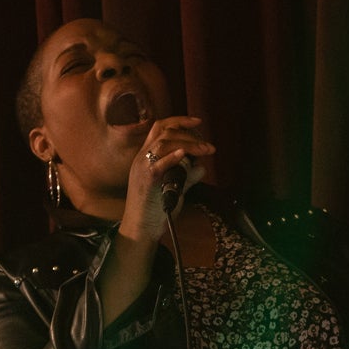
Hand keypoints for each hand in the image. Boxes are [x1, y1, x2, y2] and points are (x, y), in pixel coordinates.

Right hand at [122, 115, 214, 242]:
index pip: (160, 128)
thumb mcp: (174, 187)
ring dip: (188, 144)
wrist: (140, 228)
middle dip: (189, 133)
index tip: (198, 122)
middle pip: (164, 131)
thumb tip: (202, 167)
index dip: (179, 121)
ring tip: (205, 150)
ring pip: (163, 143)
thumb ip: (186, 176)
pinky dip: (172, 156)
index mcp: (146, 156)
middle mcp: (142, 157)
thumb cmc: (156, 209)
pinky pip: (158, 163)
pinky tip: (184, 154)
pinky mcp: (146, 180)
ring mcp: (142, 168)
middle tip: (208, 145)